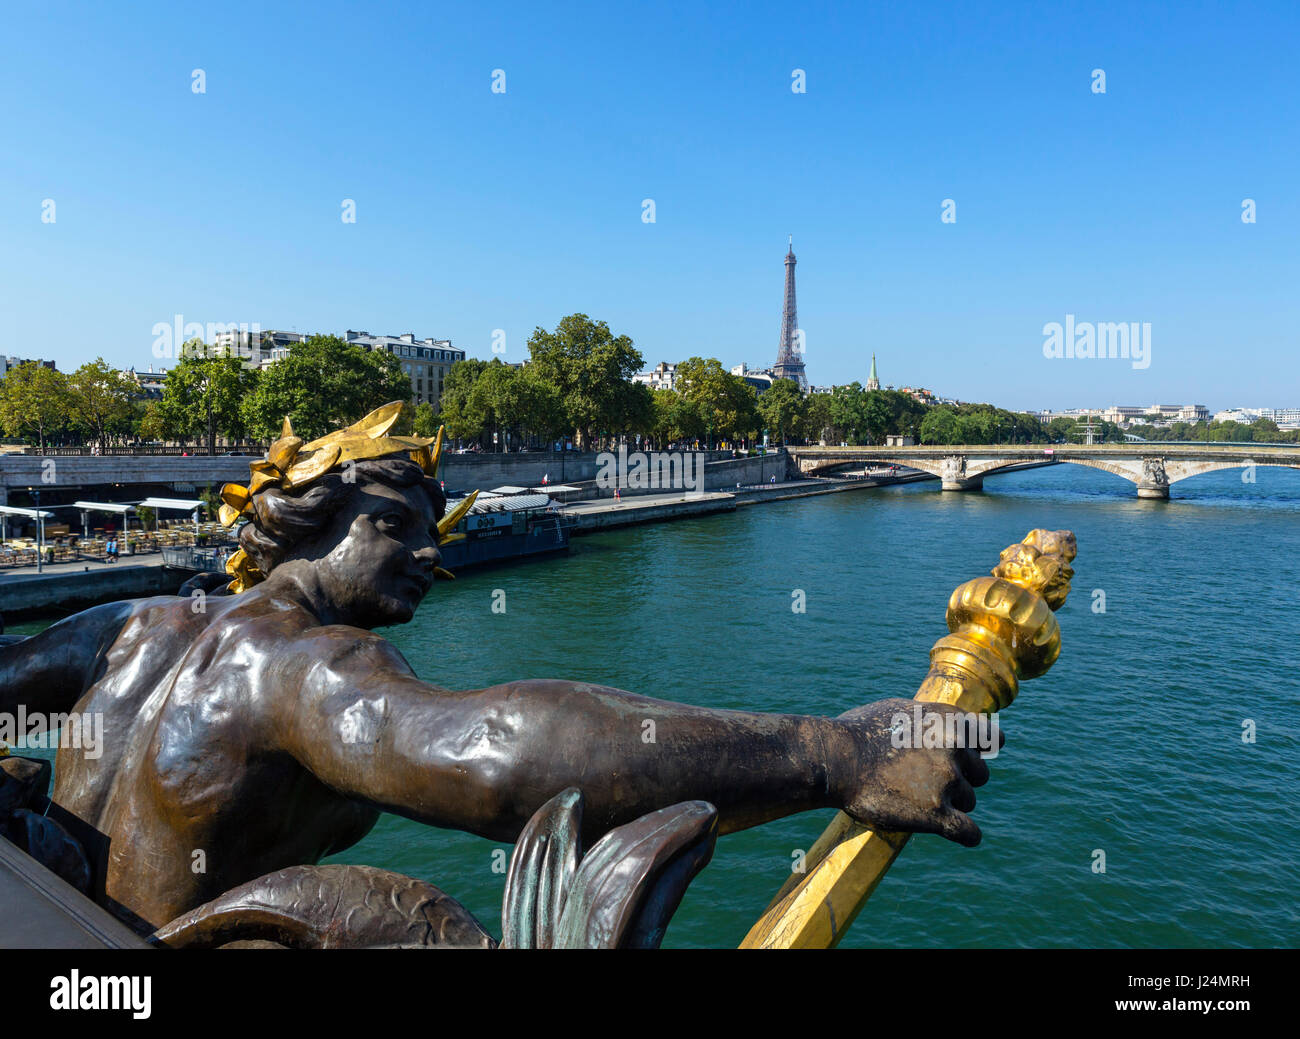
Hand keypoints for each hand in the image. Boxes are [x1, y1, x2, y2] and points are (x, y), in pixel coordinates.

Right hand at [835, 698, 998, 846]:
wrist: (836, 759)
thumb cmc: (857, 732)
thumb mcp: (900, 710)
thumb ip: (931, 720)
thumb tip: (946, 726)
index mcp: (950, 721)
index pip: (992, 739)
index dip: (979, 751)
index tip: (967, 759)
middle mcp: (955, 748)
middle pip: (980, 775)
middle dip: (961, 779)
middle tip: (928, 782)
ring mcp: (948, 782)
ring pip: (968, 802)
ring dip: (949, 803)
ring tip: (915, 799)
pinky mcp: (936, 814)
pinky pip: (968, 833)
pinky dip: (965, 835)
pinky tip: (956, 833)